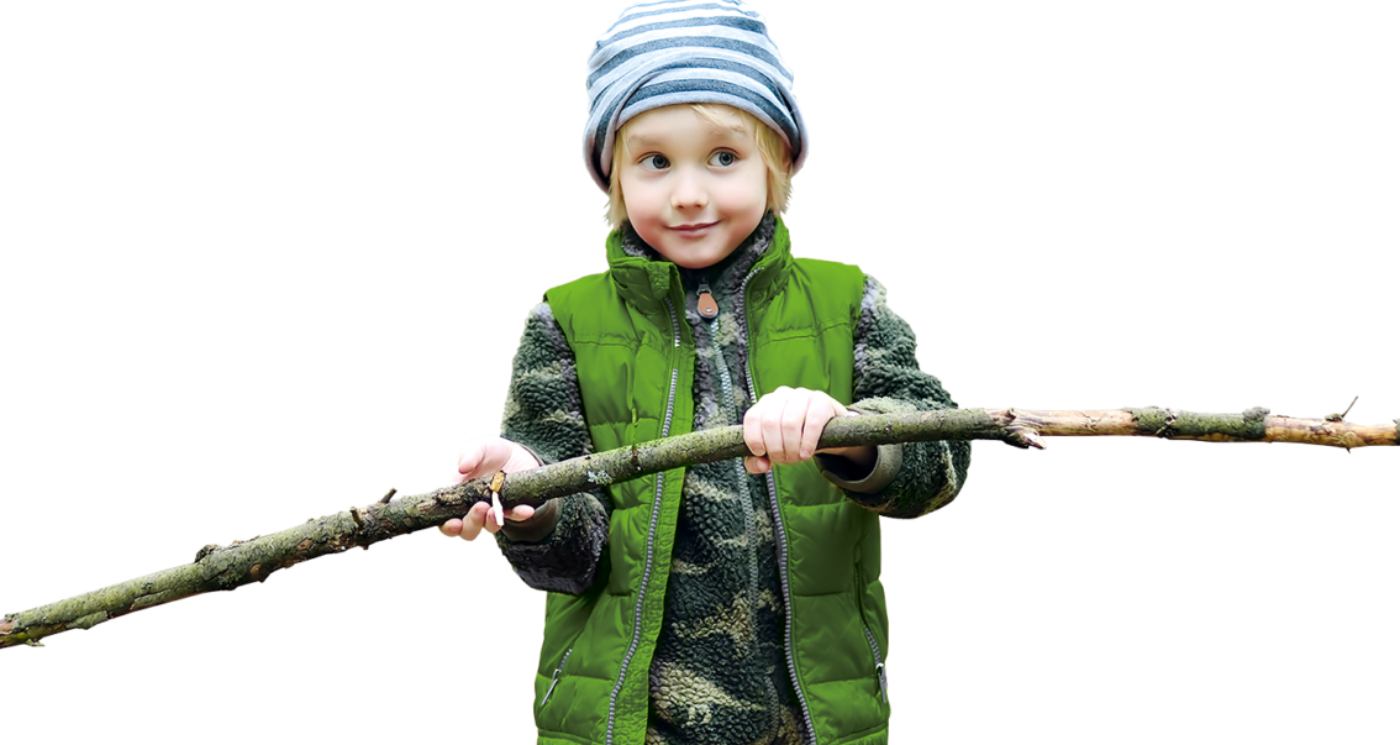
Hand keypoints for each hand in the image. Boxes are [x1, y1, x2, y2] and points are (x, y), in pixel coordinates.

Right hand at [438, 435, 541, 542]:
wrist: (513, 452)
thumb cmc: (487, 451)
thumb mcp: (478, 447)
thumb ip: (469, 454)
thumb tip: (462, 467)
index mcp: (456, 498)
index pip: (446, 521)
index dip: (448, 527)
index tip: (454, 523)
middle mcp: (472, 510)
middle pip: (467, 530)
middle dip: (472, 523)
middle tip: (480, 507)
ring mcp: (492, 511)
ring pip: (489, 528)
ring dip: (491, 522)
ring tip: (495, 510)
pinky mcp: (512, 508)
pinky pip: (515, 516)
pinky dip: (520, 514)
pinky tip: (527, 510)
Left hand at [743, 386, 858, 474]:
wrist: (829, 431)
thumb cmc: (795, 440)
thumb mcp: (774, 450)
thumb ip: (757, 462)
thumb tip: (761, 465)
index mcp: (766, 403)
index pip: (752, 418)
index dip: (754, 439)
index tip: (762, 454)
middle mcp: (782, 395)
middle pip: (770, 423)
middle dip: (775, 448)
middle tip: (784, 459)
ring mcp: (802, 395)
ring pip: (789, 423)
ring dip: (791, 447)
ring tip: (797, 457)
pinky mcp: (822, 401)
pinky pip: (812, 423)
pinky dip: (807, 443)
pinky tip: (806, 453)